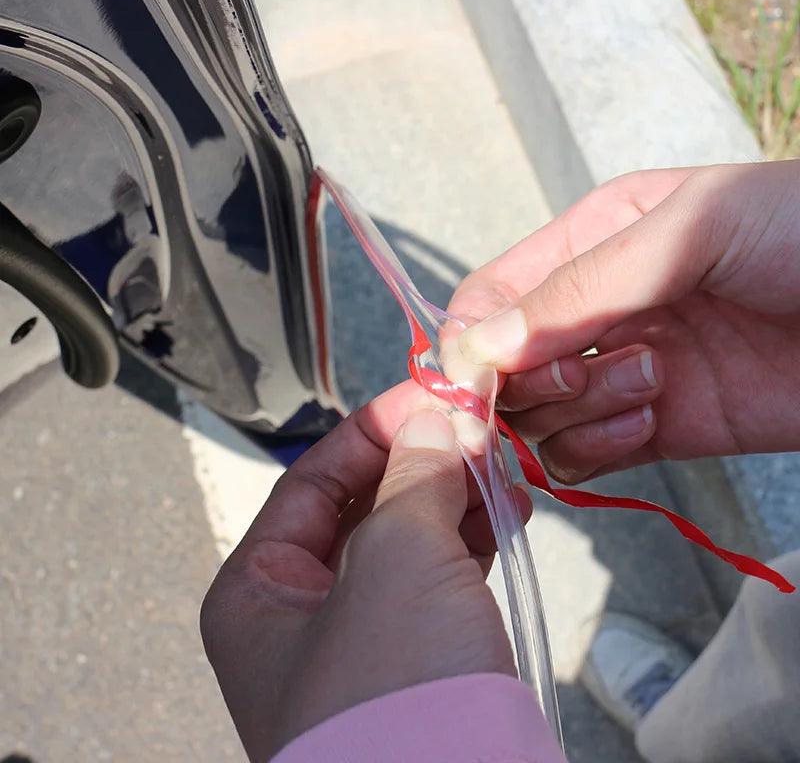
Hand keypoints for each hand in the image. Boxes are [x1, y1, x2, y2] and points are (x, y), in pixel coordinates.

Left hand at [200, 381, 526, 760]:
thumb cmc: (392, 704)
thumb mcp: (394, 561)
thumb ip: (412, 479)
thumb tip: (432, 420)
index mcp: (259, 590)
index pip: (315, 479)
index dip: (376, 428)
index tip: (431, 392)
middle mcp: (302, 616)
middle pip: (365, 506)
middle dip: (423, 460)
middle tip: (475, 424)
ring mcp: (364, 641)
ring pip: (409, 539)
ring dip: (455, 495)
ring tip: (502, 463)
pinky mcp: (421, 663)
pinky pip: (441, 578)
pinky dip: (473, 538)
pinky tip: (508, 510)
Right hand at [450, 161, 799, 483]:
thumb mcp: (690, 231)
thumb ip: (581, 287)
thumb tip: (479, 346)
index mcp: (587, 244)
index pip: (488, 296)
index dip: (470, 340)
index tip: (478, 378)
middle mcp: (593, 312)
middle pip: (503, 367)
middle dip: (532, 380)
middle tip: (589, 370)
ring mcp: (621, 374)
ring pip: (538, 417)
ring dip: (578, 410)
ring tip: (652, 385)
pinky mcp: (653, 431)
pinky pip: (581, 458)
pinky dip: (596, 450)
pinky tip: (648, 425)